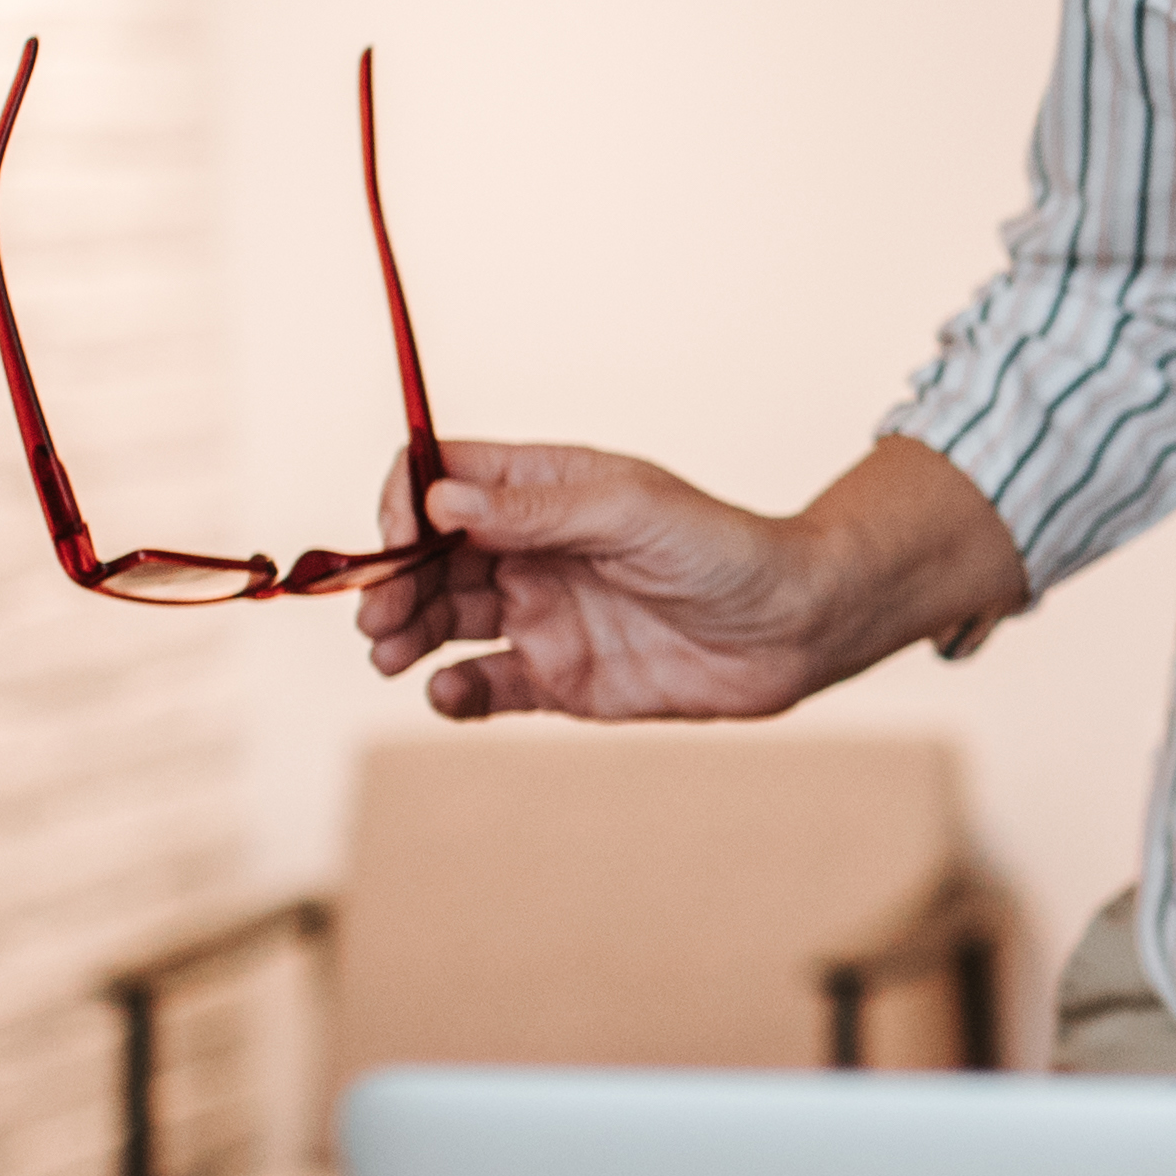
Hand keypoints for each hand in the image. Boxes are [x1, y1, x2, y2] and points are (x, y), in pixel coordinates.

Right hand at [353, 434, 1025, 722]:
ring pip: (445, 620)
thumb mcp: (628, 511)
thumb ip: (534, 509)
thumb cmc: (723, 548)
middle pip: (428, 558)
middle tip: (379, 616)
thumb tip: (437, 500)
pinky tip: (447, 693)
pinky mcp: (562, 680)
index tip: (396, 536)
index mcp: (544, 491)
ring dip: (405, 634)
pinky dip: (455, 692)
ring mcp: (543, 615)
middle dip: (391, 581)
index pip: (440, 482)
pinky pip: (487, 687)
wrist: (796, 626)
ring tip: (390, 653)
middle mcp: (533, 550)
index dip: (403, 504)